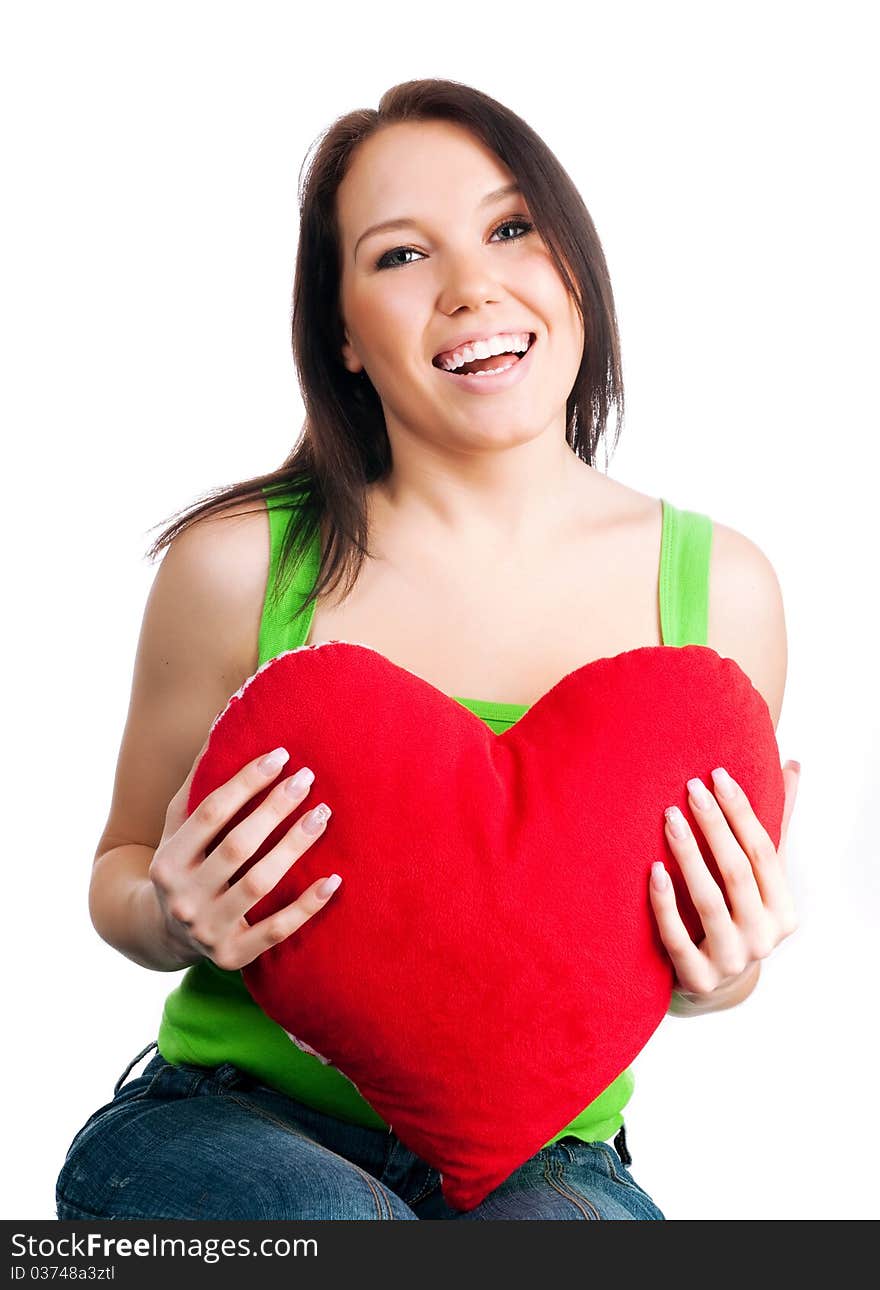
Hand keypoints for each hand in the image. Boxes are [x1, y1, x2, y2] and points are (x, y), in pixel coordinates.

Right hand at [148, 735, 340, 970]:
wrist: (161, 934)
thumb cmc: (184, 864)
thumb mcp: (176, 826)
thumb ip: (198, 782)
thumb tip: (225, 720)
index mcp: (167, 860)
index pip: (211, 812)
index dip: (246, 781)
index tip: (281, 755)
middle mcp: (183, 897)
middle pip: (237, 846)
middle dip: (274, 808)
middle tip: (308, 779)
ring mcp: (207, 930)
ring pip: (258, 884)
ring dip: (294, 847)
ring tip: (323, 815)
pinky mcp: (233, 956)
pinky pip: (276, 931)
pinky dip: (307, 906)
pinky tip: (335, 879)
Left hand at [649, 760, 799, 1008]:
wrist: (713, 983)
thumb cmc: (737, 915)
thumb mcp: (758, 878)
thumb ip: (773, 825)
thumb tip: (790, 767)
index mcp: (783, 911)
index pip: (764, 853)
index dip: (742, 813)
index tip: (717, 776)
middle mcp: (763, 938)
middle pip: (737, 872)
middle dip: (714, 825)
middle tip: (690, 788)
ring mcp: (731, 960)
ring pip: (709, 901)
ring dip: (688, 855)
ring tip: (669, 817)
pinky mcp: (697, 977)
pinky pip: (677, 936)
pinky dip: (665, 902)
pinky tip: (652, 869)